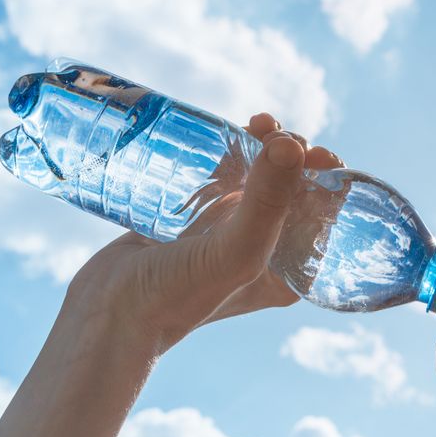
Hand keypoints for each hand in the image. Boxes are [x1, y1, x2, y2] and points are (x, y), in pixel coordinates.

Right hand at [63, 113, 343, 356]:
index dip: (327, 181)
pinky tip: (229, 131)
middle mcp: (264, 252)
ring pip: (258, 179)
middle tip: (276, 132)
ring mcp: (228, 233)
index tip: (316, 153)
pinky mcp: (194, 217)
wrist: (108, 313)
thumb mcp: (237, 251)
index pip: (324, 218)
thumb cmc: (178, 296)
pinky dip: (229, 152)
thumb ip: (268, 202)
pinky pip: (222, 177)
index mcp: (289, 270)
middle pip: (293, 192)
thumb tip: (294, 144)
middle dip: (294, 156)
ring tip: (257, 123)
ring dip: (264, 147)